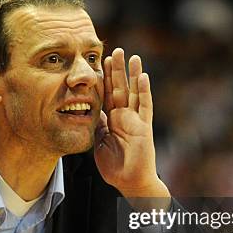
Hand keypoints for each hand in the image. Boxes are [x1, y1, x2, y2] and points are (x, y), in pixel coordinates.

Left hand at [94, 48, 169, 198]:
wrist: (130, 182)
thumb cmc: (115, 166)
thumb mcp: (99, 142)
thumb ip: (96, 125)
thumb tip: (88, 110)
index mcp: (112, 120)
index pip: (107, 94)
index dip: (104, 79)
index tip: (100, 61)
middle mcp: (124, 117)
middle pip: (120, 88)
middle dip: (117, 70)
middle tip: (114, 50)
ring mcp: (136, 120)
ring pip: (134, 93)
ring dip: (132, 75)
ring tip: (132, 56)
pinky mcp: (144, 127)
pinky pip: (145, 106)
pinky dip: (144, 91)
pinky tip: (143, 76)